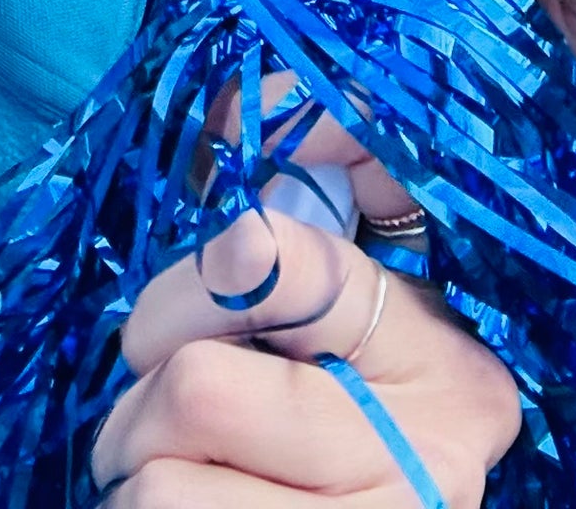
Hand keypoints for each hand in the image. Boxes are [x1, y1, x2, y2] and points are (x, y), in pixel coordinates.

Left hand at [98, 211, 520, 508]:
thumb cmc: (338, 398)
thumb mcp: (352, 294)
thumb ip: (317, 181)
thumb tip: (239, 107)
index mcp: (443, 355)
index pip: (270, 265)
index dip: (180, 292)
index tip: (163, 329)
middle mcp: (430, 457)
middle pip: (196, 392)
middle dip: (136, 403)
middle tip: (147, 417)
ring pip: (159, 491)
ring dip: (133, 477)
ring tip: (166, 476)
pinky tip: (187, 508)